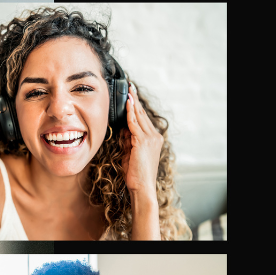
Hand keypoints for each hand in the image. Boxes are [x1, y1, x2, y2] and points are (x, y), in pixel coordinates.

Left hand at [120, 91, 163, 206]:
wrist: (141, 187)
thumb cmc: (134, 175)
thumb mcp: (129, 154)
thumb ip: (127, 141)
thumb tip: (121, 130)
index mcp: (153, 140)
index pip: (142, 120)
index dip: (136, 108)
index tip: (130, 96)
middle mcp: (154, 137)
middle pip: (142, 115)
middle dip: (135, 100)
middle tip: (129, 87)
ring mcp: (150, 138)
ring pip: (139, 117)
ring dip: (133, 102)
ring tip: (128, 90)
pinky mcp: (143, 142)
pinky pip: (135, 124)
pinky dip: (131, 112)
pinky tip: (128, 103)